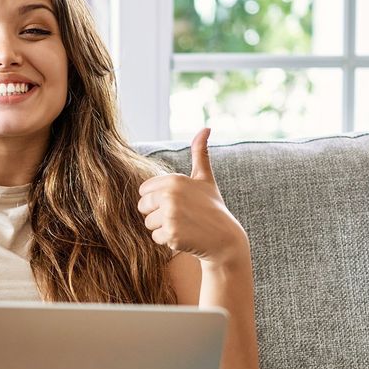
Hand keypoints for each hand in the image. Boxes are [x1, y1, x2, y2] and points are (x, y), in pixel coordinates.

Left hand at [136, 128, 248, 265]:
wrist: (225, 237)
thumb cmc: (212, 207)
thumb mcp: (205, 178)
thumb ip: (200, 153)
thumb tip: (205, 128)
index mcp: (174, 180)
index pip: (144, 191)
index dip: (156, 198)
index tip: (175, 202)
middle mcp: (170, 195)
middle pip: (143, 207)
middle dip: (157, 214)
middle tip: (179, 216)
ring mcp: (171, 215)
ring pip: (148, 224)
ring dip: (162, 228)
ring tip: (183, 225)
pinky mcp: (172, 235)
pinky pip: (156, 238)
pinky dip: (168, 240)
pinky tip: (185, 237)